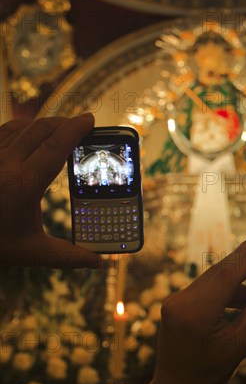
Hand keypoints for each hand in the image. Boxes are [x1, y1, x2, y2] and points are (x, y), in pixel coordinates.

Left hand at [0, 114, 101, 268]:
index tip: (90, 120)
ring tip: (63, 128)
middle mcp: (5, 165)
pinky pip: (6, 130)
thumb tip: (98, 263)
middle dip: (65, 123)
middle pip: (41, 130)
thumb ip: (67, 256)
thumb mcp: (31, 252)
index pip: (54, 147)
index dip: (75, 130)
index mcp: (22, 185)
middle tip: (83, 124)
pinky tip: (35, 133)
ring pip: (23, 127)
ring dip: (46, 124)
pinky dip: (25, 127)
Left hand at [124, 235, 245, 383]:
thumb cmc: (208, 372)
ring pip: (209, 278)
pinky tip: (242, 291)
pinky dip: (222, 287)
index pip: (226, 277)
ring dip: (233, 274)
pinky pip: (202, 288)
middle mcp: (181, 301)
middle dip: (239, 256)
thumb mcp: (238, 343)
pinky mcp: (174, 304)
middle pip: (216, 271)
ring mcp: (175, 301)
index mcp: (197, 313)